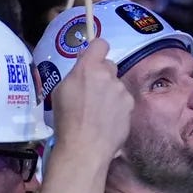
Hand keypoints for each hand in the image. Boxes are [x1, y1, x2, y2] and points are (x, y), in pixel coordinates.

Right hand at [48, 37, 130, 166]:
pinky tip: (108, 121)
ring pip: (116, 85)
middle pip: (109, 66)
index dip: (97, 50)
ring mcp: (122, 91)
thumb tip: (86, 63)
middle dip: (102, 75)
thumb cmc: (66, 120)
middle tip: (93, 92)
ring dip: (110, 93)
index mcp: (88, 68)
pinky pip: (123, 100)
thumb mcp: (61, 91)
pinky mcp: (131, 106)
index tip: (92, 60)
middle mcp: (109, 76)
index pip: (100, 44)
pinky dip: (117, 107)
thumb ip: (76, 73)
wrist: (84, 148)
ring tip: (99, 112)